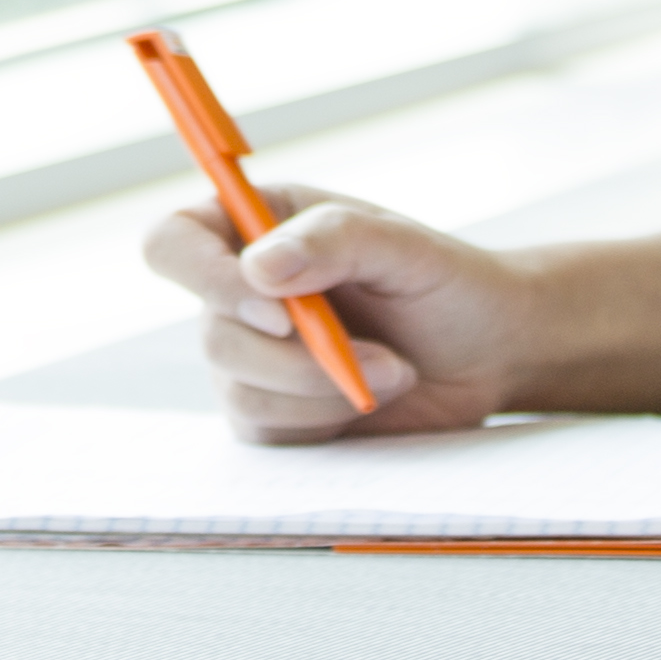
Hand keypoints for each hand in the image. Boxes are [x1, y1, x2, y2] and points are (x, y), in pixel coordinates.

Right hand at [138, 185, 553, 442]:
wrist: (488, 352)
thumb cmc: (445, 283)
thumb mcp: (403, 246)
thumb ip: (334, 240)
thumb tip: (257, 268)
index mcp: (255, 226)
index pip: (172, 243)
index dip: (203, 277)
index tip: (278, 310)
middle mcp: (239, 292)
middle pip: (211, 333)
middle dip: (297, 358)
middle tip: (378, 356)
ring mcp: (250, 357)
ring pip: (240, 392)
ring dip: (323, 392)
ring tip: (393, 371)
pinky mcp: (272, 414)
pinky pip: (267, 432)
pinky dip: (324, 422)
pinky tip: (370, 399)